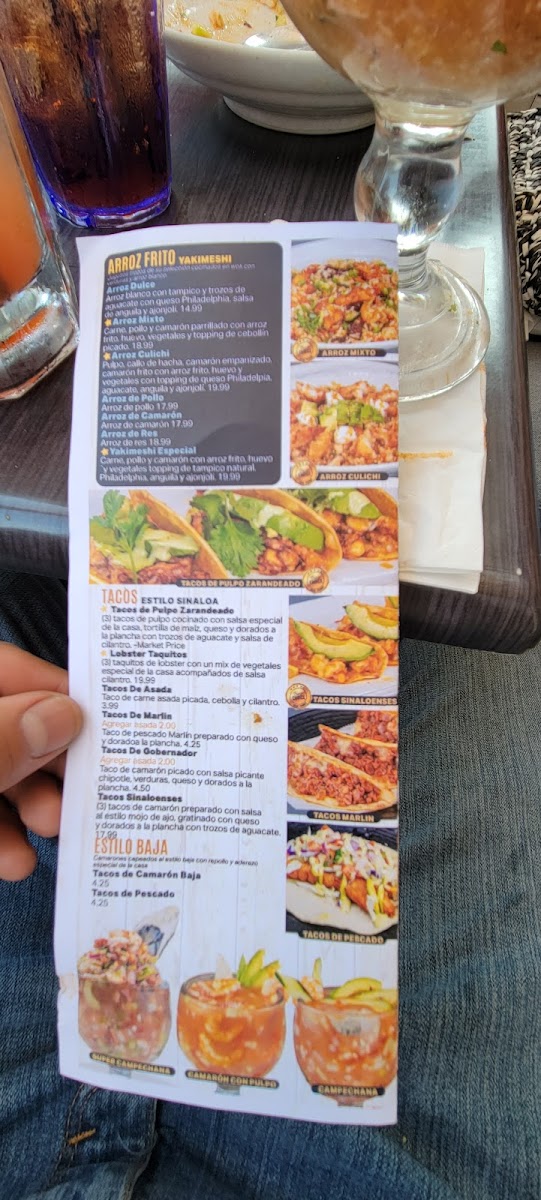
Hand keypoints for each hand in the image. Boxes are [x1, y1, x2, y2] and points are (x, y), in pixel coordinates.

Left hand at [0, 644, 82, 881]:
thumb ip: (3, 738)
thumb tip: (63, 715)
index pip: (8, 668)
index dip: (55, 691)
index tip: (102, 724)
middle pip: (10, 726)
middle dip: (49, 762)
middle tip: (86, 789)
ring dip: (31, 806)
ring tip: (55, 829)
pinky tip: (16, 862)